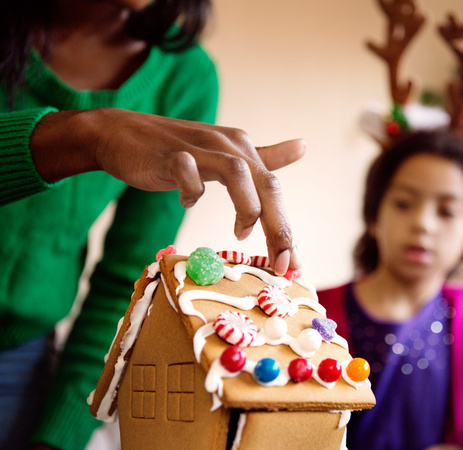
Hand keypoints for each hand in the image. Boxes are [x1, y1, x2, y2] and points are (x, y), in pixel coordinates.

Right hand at [31, 108, 305, 273]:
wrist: (120, 133)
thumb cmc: (176, 150)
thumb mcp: (225, 153)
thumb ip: (264, 156)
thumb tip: (303, 145)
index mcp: (244, 150)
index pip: (274, 191)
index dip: (286, 228)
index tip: (294, 264)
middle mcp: (228, 145)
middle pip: (266, 185)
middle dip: (278, 227)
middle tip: (282, 262)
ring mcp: (199, 148)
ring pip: (237, 173)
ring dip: (247, 207)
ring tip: (242, 234)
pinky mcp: (170, 155)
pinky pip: (187, 172)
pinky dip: (191, 190)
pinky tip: (187, 203)